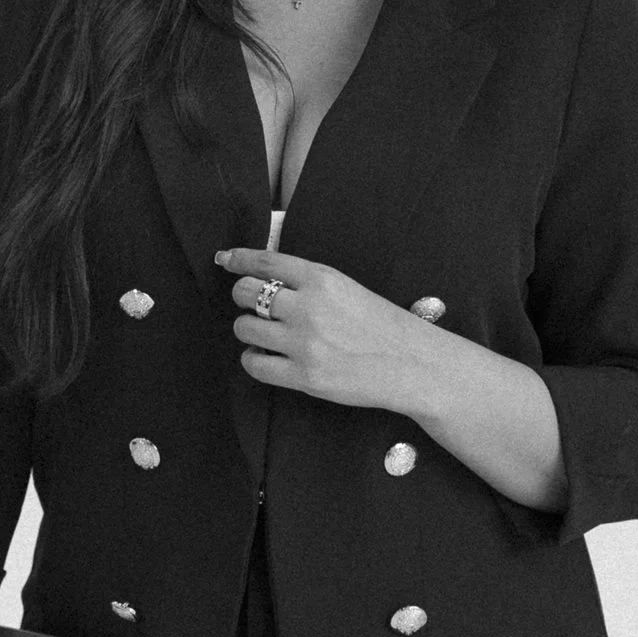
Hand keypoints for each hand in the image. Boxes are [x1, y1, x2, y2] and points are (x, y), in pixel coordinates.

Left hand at [215, 245, 441, 414]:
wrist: (411, 363)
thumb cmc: (383, 325)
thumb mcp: (347, 288)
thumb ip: (309, 282)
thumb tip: (266, 277)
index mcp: (322, 279)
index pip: (264, 262)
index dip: (239, 259)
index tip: (226, 260)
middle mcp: (307, 307)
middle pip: (246, 292)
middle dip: (242, 296)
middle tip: (252, 304)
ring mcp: (303, 343)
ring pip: (244, 327)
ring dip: (247, 328)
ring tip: (263, 332)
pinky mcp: (303, 376)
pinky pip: (254, 364)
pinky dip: (252, 358)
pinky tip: (265, 355)